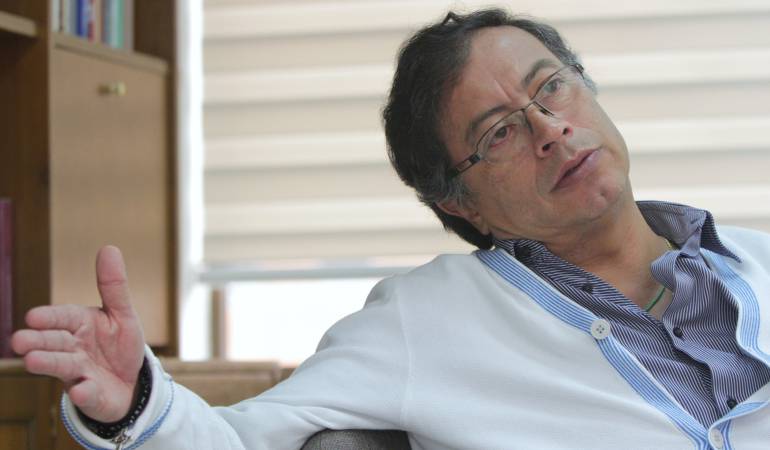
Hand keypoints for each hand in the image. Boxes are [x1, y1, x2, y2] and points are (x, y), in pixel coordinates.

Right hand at [11, 245, 145, 422]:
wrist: (131, 383)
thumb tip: (108, 248)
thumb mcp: (122, 314)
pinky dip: (84, 393)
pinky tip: (79, 390)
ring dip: (48, 363)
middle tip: (19, 340)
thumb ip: (113, 286)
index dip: (50, 318)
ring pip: (62, 367)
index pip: (63, 318)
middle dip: (37, 341)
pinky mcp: (90, 396)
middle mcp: (74, 348)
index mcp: (81, 325)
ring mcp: (79, 373)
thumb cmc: (119, 345)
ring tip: (32, 361)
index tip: (33, 316)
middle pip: (54, 342)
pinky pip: (87, 394)